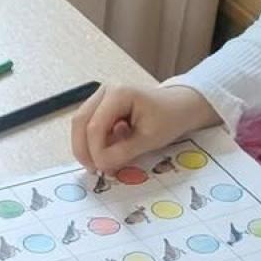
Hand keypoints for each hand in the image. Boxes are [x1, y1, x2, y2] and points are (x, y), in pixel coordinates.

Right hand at [69, 81, 212, 177]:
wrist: (180, 107)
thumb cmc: (169, 119)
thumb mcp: (148, 139)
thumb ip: (123, 152)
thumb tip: (101, 166)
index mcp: (118, 93)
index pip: (95, 125)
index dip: (95, 150)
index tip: (102, 169)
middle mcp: (105, 91)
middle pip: (80, 121)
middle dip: (83, 149)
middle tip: (93, 170)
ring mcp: (101, 97)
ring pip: (81, 124)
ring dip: (86, 146)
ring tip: (99, 164)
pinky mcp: (102, 106)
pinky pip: (89, 125)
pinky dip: (93, 142)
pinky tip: (105, 154)